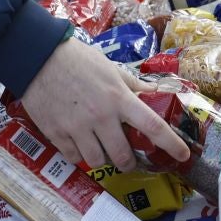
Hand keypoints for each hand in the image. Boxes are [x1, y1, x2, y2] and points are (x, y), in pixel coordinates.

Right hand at [21, 39, 190, 171]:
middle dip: (129, 162)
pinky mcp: (57, 134)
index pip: (152, 126)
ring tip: (101, 151)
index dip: (171, 143)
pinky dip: (80, 156)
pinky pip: (75, 158)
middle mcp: (101, 117)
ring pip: (98, 161)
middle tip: (128, 159)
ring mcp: (77, 128)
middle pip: (123, 156)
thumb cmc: (78, 60)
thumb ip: (133, 85)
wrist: (37, 58)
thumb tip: (155, 93)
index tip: (182, 155)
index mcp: (118, 98)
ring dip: (103, 159)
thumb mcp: (110, 68)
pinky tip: (80, 146)